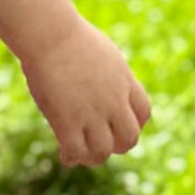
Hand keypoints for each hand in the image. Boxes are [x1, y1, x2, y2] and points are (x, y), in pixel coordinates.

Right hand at [19, 17, 150, 167]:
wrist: (51, 35)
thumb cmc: (67, 35)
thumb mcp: (100, 51)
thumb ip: (106, 69)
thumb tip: (97, 73)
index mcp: (123, 81)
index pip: (143, 112)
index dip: (134, 124)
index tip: (118, 125)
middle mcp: (113, 101)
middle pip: (129, 138)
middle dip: (117, 146)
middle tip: (100, 144)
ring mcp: (92, 113)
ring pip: (103, 151)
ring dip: (93, 158)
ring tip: (80, 156)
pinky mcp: (68, 121)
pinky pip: (76, 151)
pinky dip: (72, 159)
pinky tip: (64, 157)